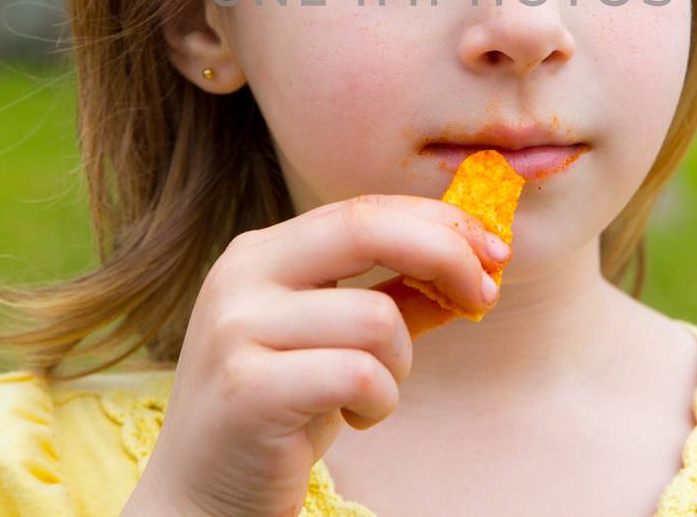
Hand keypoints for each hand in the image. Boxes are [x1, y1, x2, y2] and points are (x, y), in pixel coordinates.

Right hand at [117, 193, 510, 516]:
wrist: (202, 498)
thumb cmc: (281, 414)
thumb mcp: (338, 342)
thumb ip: (394, 297)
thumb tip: (477, 263)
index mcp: (260, 254)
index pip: (363, 208)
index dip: (438, 222)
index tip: (495, 249)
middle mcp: (240, 277)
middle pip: (364, 226)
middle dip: (444, 253)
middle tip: (484, 294)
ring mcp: (236, 330)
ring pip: (375, 317)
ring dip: (400, 363)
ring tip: (376, 392)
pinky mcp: (248, 389)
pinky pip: (358, 375)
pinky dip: (380, 401)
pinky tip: (358, 418)